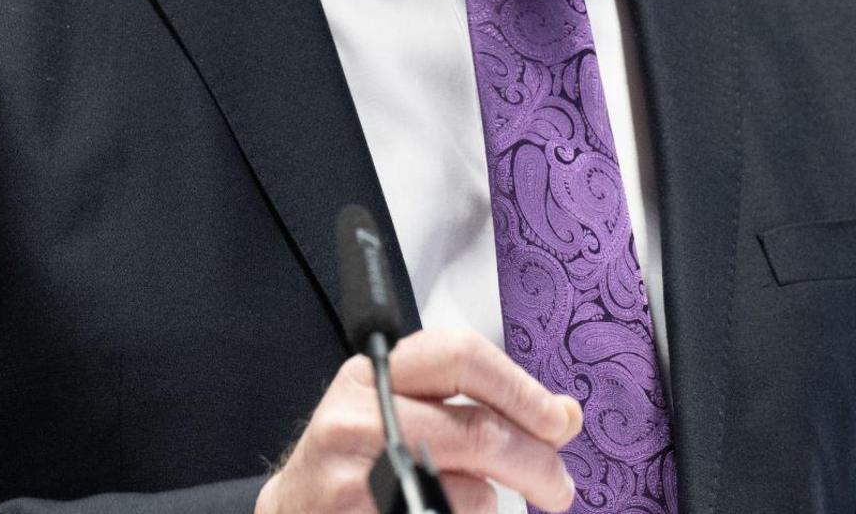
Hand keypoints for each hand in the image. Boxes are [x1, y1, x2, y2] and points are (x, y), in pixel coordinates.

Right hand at [256, 327, 583, 513]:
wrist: (293, 511)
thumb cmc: (351, 459)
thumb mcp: (399, 409)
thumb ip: (474, 403)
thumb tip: (562, 415)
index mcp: (375, 374)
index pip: (463, 357)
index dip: (522, 389)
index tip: (558, 420)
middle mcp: (361, 418)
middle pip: (479, 431)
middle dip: (537, 462)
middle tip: (559, 486)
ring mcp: (358, 478)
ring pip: (471, 492)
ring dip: (494, 504)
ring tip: (482, 504)